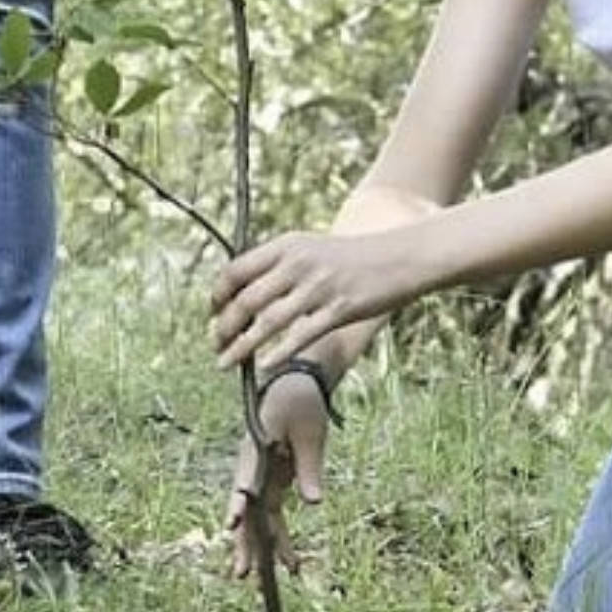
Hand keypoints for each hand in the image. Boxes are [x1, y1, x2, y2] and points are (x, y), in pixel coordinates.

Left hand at [211, 228, 429, 370]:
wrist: (400, 256)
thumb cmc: (351, 257)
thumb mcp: (311, 248)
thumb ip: (279, 265)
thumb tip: (243, 291)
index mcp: (287, 245)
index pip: (236, 270)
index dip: (217, 295)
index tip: (212, 314)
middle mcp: (298, 263)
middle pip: (246, 299)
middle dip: (223, 326)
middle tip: (214, 344)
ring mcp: (318, 287)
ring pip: (267, 321)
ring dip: (241, 346)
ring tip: (224, 362)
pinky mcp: (338, 309)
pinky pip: (300, 335)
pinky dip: (278, 352)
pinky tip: (264, 366)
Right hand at [224, 371, 331, 577]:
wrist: (297, 382)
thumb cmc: (301, 400)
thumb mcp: (310, 430)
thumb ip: (309, 466)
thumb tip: (314, 504)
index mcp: (256, 446)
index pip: (246, 478)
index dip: (238, 502)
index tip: (232, 523)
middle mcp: (253, 465)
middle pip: (246, 508)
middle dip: (244, 542)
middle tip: (242, 573)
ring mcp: (262, 475)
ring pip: (258, 518)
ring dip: (262, 548)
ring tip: (267, 582)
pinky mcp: (274, 480)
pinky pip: (274, 514)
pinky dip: (280, 536)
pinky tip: (291, 563)